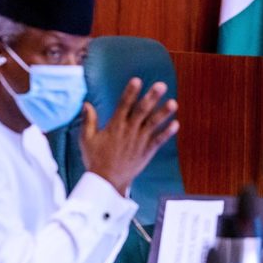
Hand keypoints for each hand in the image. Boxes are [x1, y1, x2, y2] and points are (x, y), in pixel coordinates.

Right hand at [80, 78, 179, 195]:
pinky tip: (176, 124)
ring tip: (174, 103)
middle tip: (161, 85)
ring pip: (153, 124)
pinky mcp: (146, 152)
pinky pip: (158, 141)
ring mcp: (139, 141)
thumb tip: (86, 104)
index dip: (130, 92)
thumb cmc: (95, 159)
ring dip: (163, 113)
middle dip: (151, 98)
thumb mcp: (86, 139)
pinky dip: (167, 133)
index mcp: (114, 126)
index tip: (137, 80)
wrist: (106, 182)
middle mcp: (128, 131)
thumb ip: (88, 120)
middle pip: (141, 111)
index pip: (123, 105)